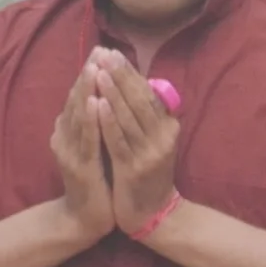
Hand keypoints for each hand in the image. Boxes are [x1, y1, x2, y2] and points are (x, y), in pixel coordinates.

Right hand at [49, 65, 114, 246]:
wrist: (85, 218)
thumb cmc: (96, 180)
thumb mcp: (97, 146)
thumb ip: (99, 122)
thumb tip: (110, 94)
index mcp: (69, 130)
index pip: (79, 95)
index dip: (89, 73)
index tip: (102, 50)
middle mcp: (64, 136)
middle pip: (76, 100)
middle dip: (88, 74)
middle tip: (99, 51)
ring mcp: (69, 152)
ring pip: (78, 116)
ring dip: (87, 91)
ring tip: (95, 68)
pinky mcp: (79, 167)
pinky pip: (86, 140)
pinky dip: (90, 121)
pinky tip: (95, 103)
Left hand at [88, 51, 182, 238]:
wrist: (152, 213)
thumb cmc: (148, 173)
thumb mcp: (155, 142)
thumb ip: (149, 116)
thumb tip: (138, 82)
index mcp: (168, 128)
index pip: (149, 93)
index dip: (130, 73)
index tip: (114, 53)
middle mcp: (163, 139)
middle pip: (140, 101)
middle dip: (121, 76)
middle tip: (105, 54)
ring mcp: (150, 155)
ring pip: (128, 118)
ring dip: (113, 93)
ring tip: (99, 72)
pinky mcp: (134, 169)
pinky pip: (118, 140)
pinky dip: (108, 121)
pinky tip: (97, 104)